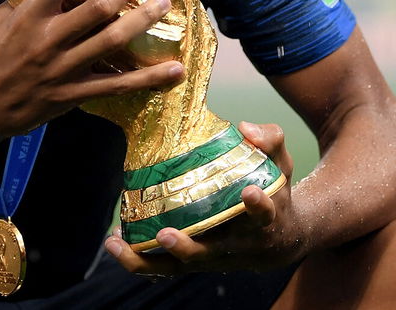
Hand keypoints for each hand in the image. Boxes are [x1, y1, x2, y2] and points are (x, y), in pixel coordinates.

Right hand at [0, 0, 184, 140]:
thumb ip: (27, 3)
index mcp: (27, 16)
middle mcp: (46, 40)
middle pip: (97, 7)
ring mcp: (61, 70)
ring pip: (111, 41)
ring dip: (143, 21)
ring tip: (165, 5)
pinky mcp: (71, 96)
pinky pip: (117, 86)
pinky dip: (148, 79)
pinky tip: (174, 70)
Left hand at [104, 122, 308, 274]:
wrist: (280, 239)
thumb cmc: (274, 192)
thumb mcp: (281, 164)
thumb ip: (270, 139)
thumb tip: (246, 127)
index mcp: (263, 221)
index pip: (264, 215)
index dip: (258, 205)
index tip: (251, 192)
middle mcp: (236, 245)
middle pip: (210, 253)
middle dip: (187, 247)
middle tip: (165, 235)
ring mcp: (212, 257)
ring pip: (178, 266)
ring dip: (146, 260)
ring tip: (117, 244)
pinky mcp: (195, 261)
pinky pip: (164, 267)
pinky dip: (138, 259)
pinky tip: (114, 241)